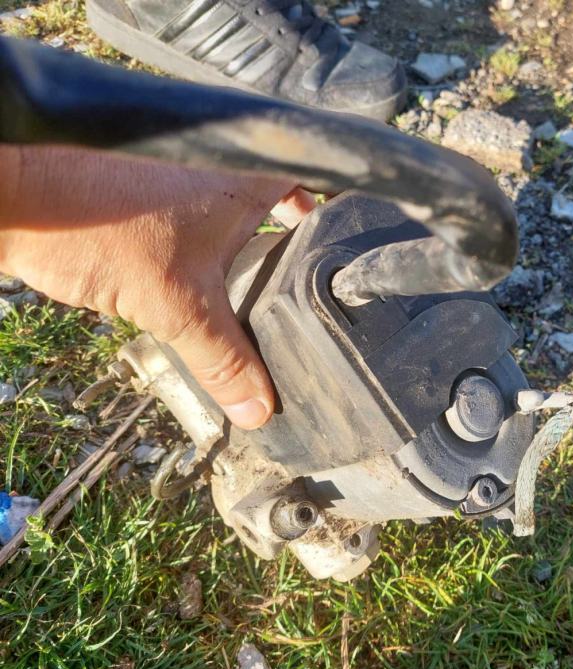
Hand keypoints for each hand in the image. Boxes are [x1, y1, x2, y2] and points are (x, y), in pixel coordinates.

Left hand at [0, 144, 313, 428]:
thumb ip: (223, 358)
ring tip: (277, 301)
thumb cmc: (97, 226)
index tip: (353, 250)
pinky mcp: (157, 199)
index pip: (316, 181)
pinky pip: (206, 227)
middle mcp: (226, 169)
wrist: (15, 200)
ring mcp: (190, 181)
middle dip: (300, 245)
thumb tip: (260, 409)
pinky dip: (217, 256)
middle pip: (283, 203)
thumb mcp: (175, 305)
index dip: (339, 210)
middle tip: (321, 291)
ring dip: (255, 253)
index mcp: (247, 176)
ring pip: (242, 218)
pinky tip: (216, 291)